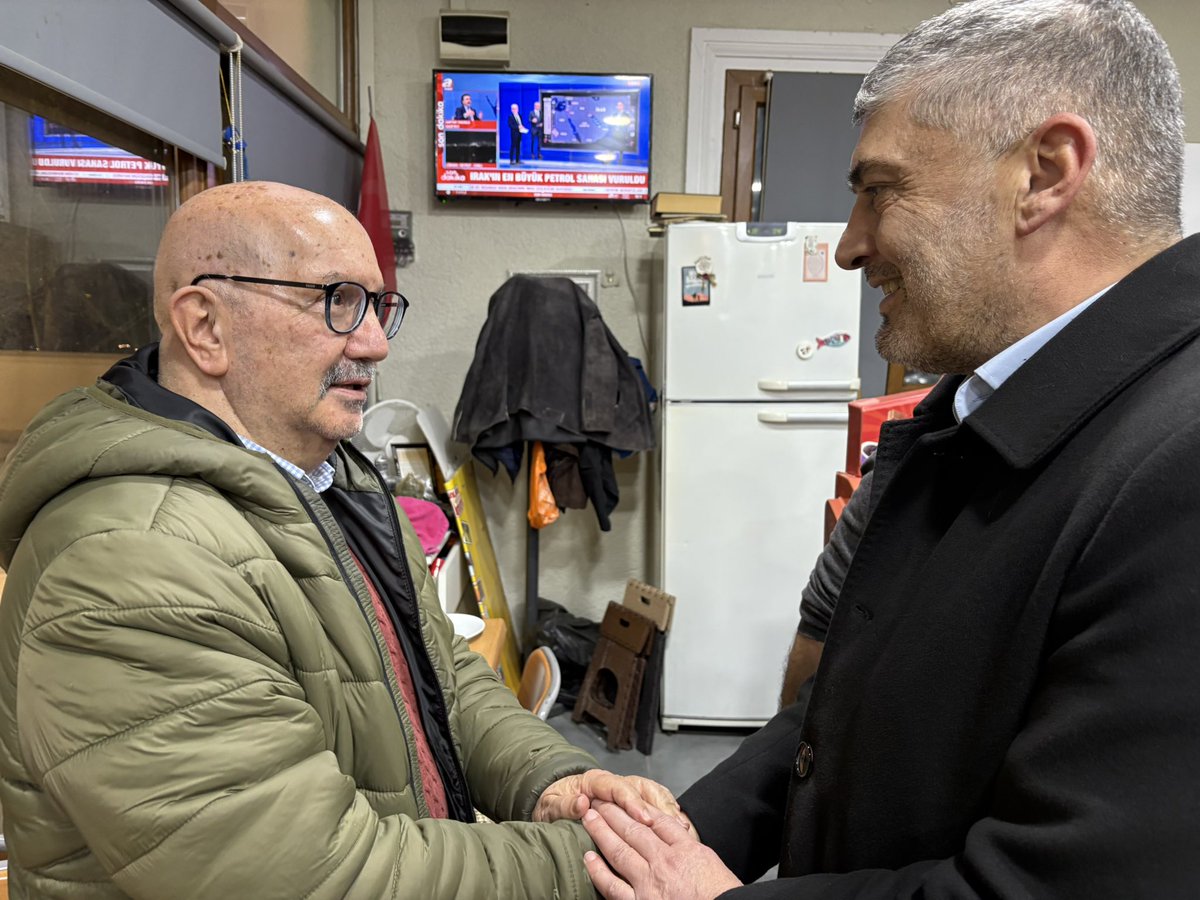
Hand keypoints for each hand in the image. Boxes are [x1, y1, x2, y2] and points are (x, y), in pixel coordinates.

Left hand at [533, 769, 691, 831]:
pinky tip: (678, 827)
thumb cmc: (554, 805)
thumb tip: (580, 803)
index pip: (618, 787)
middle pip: (643, 788)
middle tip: (673, 824)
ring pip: (653, 795)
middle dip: (659, 806)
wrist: (554, 805)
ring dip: (667, 810)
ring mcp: (625, 793)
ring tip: (681, 826)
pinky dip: (667, 815)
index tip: (642, 817)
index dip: (632, 802)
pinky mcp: (632, 805)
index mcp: (595, 781)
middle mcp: (614, 784)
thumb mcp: (551, 805)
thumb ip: (564, 804)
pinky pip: (655, 805)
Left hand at [583, 801, 740, 899]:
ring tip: (589, 818)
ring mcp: (649, 882)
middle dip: (614, 813)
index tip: (629, 799)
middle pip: (635, 828)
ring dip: (601, 832)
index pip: (659, 821)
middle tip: (599, 801)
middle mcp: (665, 862)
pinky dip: (599, 871)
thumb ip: (691, 849)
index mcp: (686, 850)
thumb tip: (679, 840)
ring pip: (620, 850)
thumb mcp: (712, 863)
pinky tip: (589, 858)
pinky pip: (613, 886)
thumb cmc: (721, 895)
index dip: (640, 808)